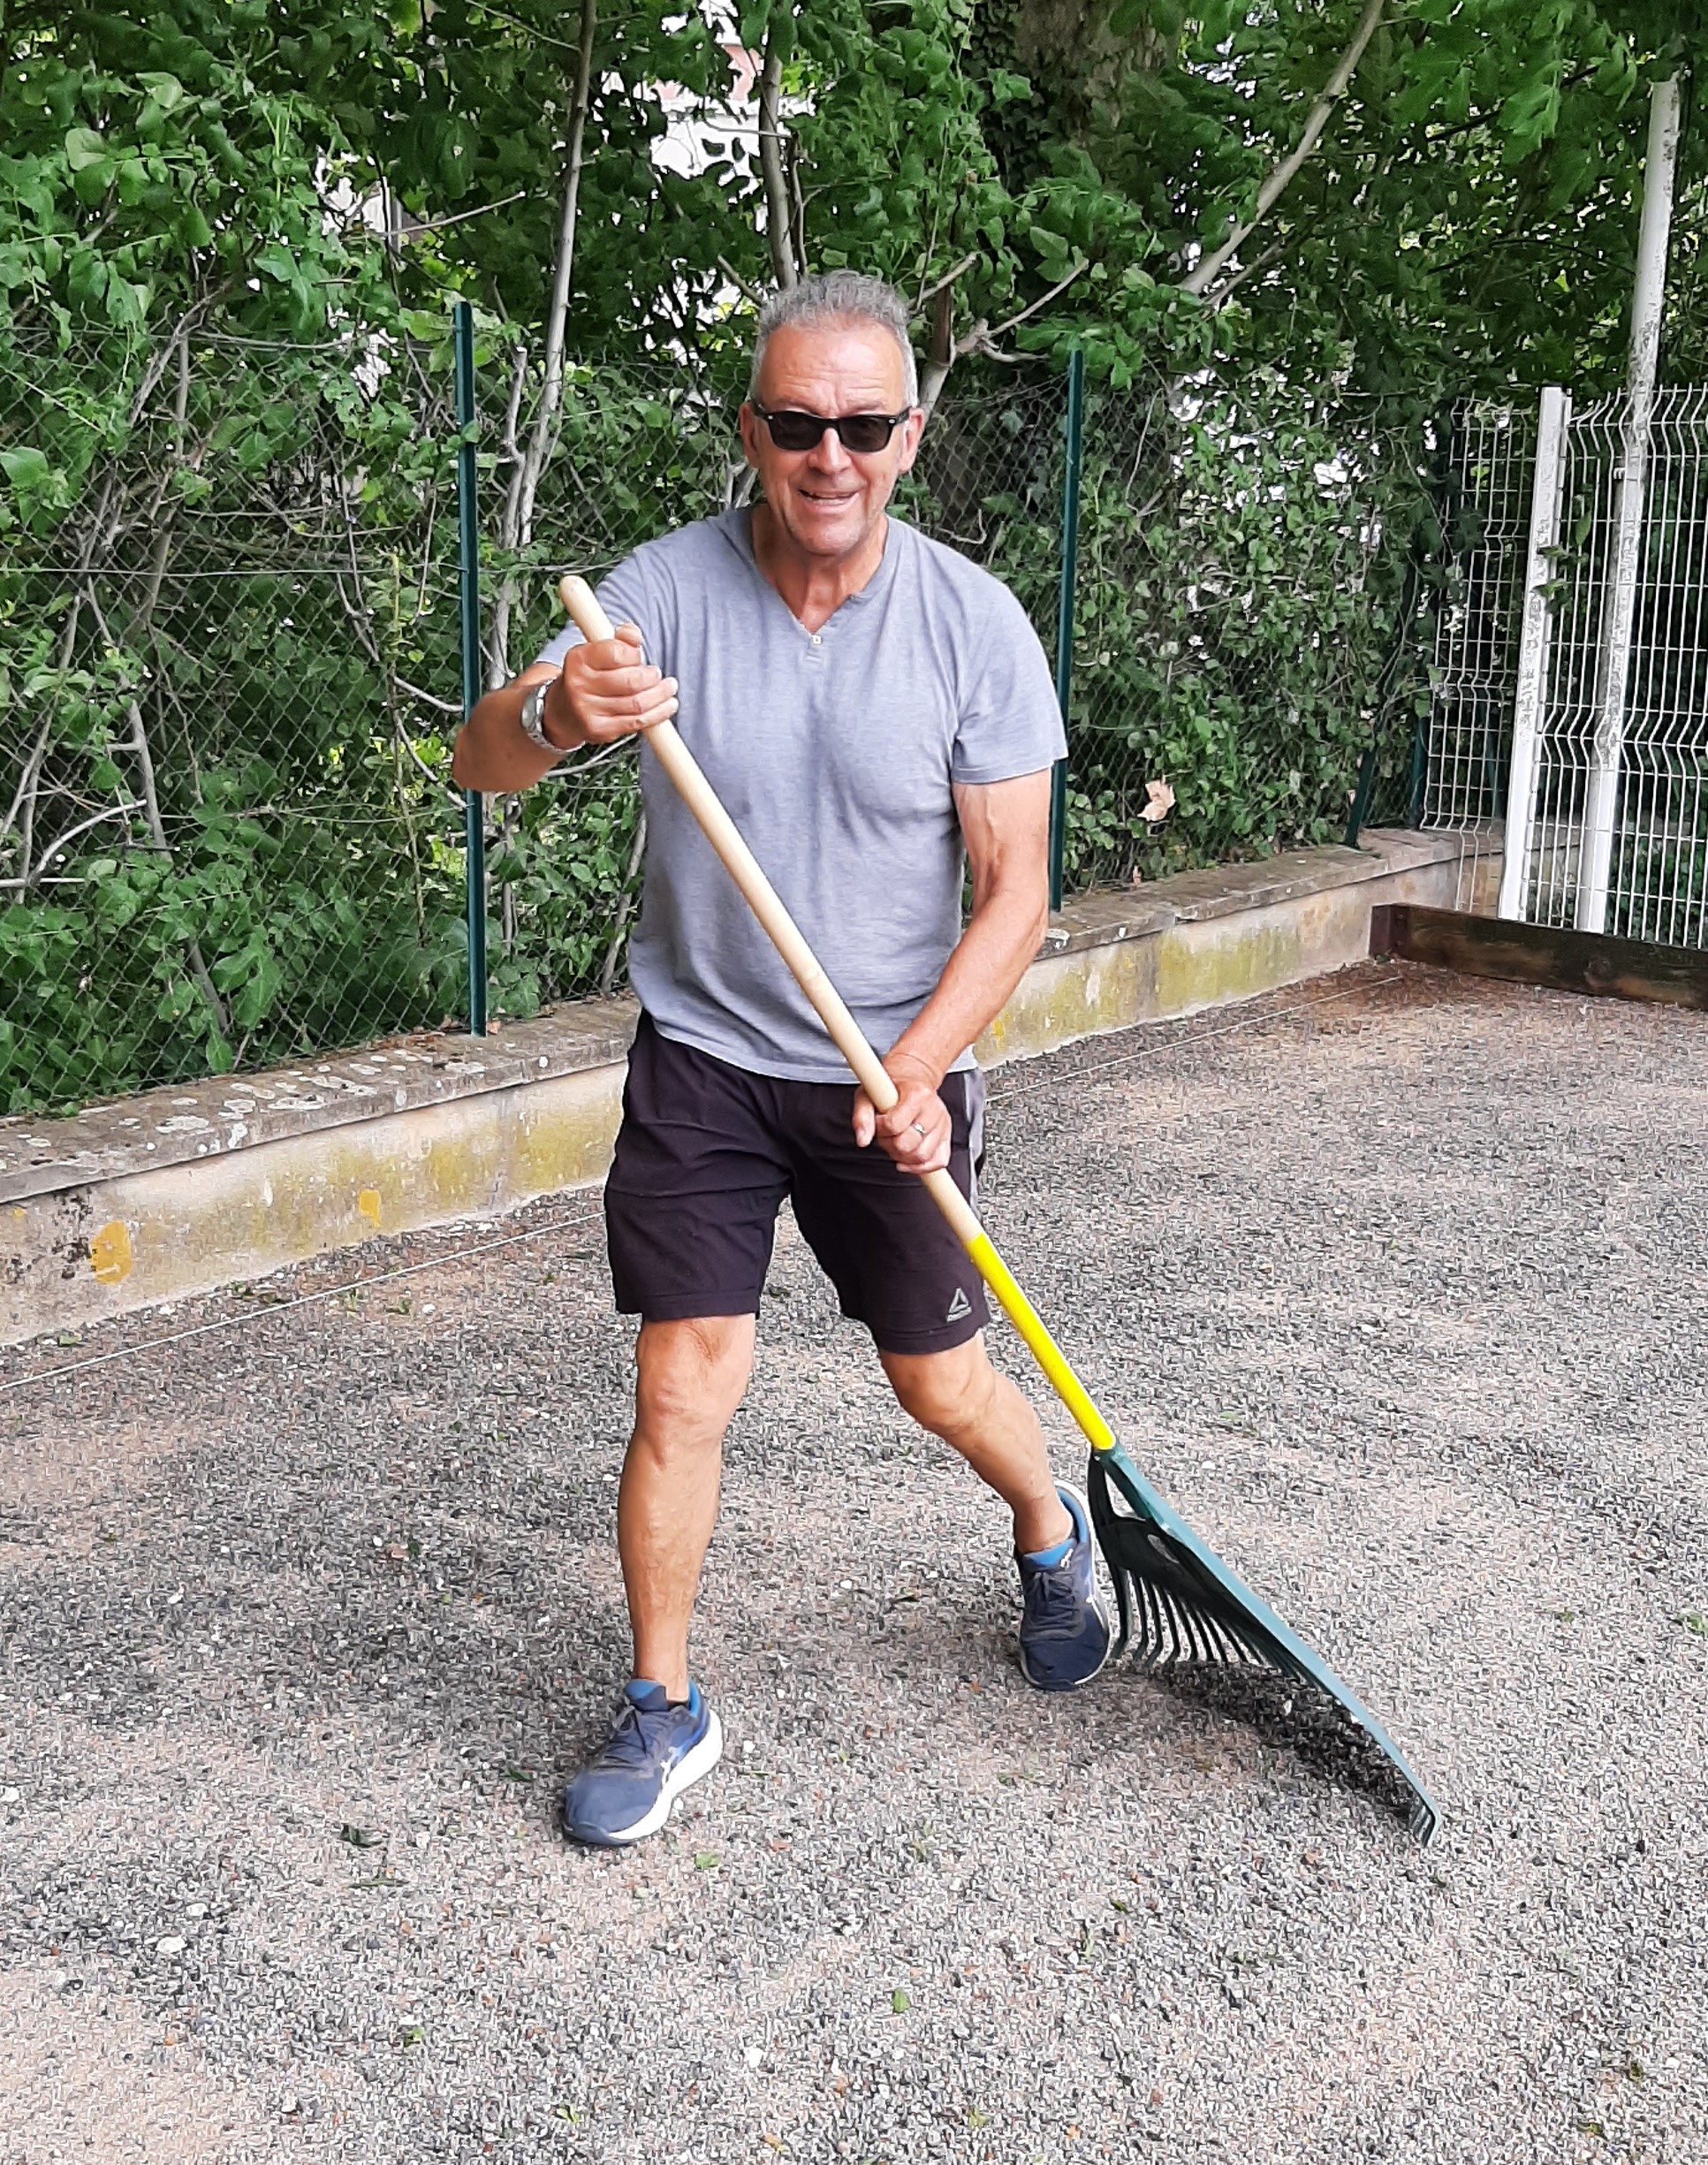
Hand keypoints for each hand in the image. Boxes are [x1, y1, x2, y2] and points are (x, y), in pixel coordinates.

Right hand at [548, 623, 678, 746]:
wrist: (564, 710)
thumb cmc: (589, 676)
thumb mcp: (596, 651)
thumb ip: (619, 639)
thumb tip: (634, 635)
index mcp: (579, 659)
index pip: (616, 653)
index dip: (634, 654)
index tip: (638, 655)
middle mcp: (580, 685)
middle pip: (631, 682)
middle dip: (652, 677)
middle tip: (657, 674)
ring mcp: (588, 710)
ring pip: (637, 703)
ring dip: (661, 695)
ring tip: (669, 688)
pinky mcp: (599, 730)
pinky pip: (637, 722)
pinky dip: (658, 713)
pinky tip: (668, 705)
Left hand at [852, 1053, 951, 1176]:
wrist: (912, 1079)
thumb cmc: (890, 1087)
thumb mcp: (868, 1094)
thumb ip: (862, 1117)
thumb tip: (862, 1140)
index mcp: (916, 1094)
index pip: (894, 1125)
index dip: (881, 1128)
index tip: (879, 1121)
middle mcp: (933, 1109)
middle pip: (907, 1144)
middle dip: (890, 1144)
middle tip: (886, 1133)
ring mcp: (943, 1124)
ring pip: (922, 1156)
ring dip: (903, 1156)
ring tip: (896, 1142)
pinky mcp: (946, 1136)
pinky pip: (939, 1161)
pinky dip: (921, 1167)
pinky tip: (908, 1160)